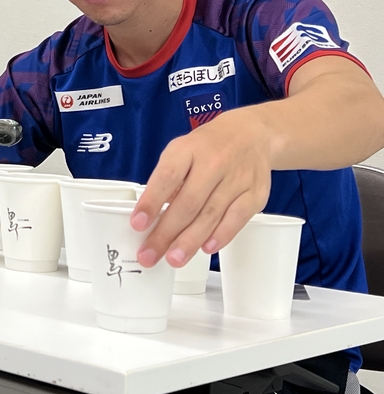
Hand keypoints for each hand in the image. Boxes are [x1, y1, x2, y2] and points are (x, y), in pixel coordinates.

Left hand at [131, 108, 271, 267]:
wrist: (252, 134)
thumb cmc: (207, 148)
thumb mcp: (181, 152)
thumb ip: (167, 181)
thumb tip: (152, 217)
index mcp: (187, 150)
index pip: (167, 177)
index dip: (151, 202)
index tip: (137, 224)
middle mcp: (213, 163)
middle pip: (187, 203)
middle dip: (166, 233)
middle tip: (149, 255)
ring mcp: (237, 178)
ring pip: (211, 214)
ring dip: (190, 241)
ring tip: (173, 259)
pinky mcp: (256, 193)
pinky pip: (238, 218)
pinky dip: (222, 235)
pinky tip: (206, 248)